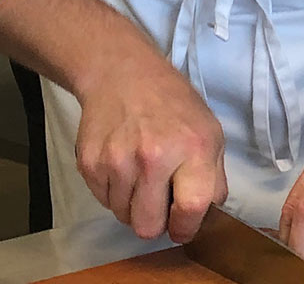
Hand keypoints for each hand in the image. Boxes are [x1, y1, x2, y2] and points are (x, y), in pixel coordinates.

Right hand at [72, 54, 226, 242]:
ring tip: (140, 176)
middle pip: (147, 226)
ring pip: (123, 216)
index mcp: (192, 148)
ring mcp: (117, 161)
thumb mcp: (210, 132)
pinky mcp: (89, 164)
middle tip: (159, 203)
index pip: (191, 208)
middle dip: (155, 222)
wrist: (122, 75)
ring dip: (132, 205)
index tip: (182, 228)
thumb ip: (213, 176)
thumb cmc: (172, 104)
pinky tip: (123, 166)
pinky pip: (103, 201)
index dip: (186, 227)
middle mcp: (154, 157)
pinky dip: (114, 192)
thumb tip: (208, 214)